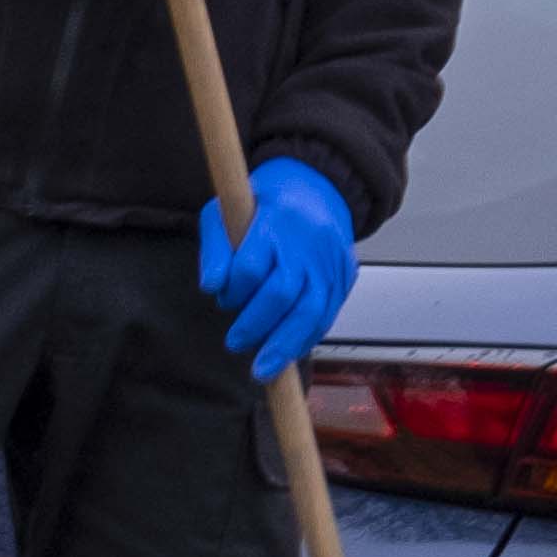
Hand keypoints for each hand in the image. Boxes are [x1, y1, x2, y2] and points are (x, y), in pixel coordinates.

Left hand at [198, 158, 357, 377]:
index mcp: (275, 221)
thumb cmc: (262, 204)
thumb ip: (214, 249)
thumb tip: (211, 287)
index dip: (233, 291)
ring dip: (285, 346)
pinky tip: (288, 352)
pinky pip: (328, 315)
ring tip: (264, 368)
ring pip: (313, 311)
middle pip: (285, 293)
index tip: (223, 298)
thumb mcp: (224, 211)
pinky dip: (306, 338)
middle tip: (235, 342)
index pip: (251, 267)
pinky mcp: (345, 276)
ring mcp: (331, 261)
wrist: (316, 187)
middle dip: (257, 326)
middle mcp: (308, 242)